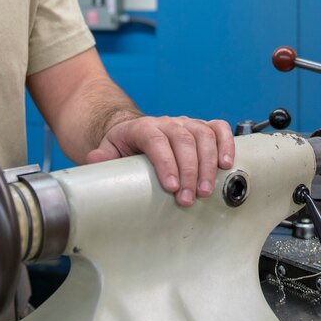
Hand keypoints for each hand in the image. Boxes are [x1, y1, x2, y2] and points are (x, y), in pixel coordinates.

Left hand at [86, 115, 233, 206]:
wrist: (134, 132)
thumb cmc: (124, 146)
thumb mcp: (108, 150)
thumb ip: (102, 157)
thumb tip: (94, 160)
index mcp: (142, 127)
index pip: (156, 141)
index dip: (166, 163)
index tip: (172, 187)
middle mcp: (167, 122)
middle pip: (183, 140)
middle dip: (189, 171)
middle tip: (189, 198)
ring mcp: (186, 123)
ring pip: (203, 134)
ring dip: (208, 163)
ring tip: (206, 190)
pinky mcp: (202, 127)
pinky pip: (218, 128)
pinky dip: (226, 144)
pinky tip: (226, 164)